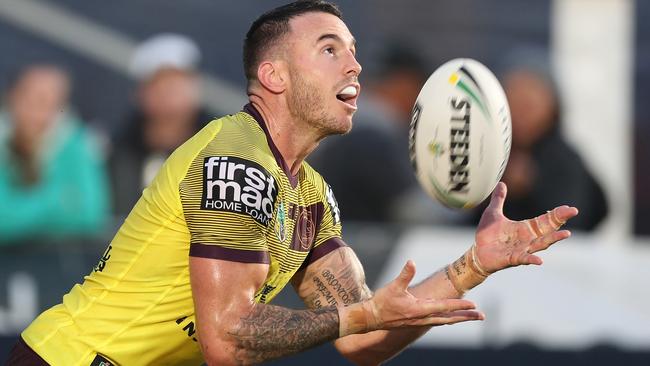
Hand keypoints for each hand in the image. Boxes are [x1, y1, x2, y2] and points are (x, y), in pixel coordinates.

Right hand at [369, 261, 483, 328]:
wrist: (371, 318)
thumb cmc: (382, 302)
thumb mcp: (393, 286)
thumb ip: (404, 274)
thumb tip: (411, 262)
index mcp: (419, 309)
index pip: (444, 307)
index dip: (460, 305)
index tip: (474, 304)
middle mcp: (422, 317)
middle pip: (449, 318)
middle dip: (466, 316)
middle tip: (482, 316)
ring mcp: (420, 321)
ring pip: (444, 321)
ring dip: (459, 319)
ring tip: (472, 317)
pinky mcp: (416, 322)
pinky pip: (437, 321)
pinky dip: (447, 319)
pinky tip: (451, 318)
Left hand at [474, 182, 578, 272]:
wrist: (477, 252)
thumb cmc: (487, 234)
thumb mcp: (493, 213)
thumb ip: (499, 199)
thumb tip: (501, 183)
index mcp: (525, 228)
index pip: (545, 220)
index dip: (557, 214)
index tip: (570, 208)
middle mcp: (527, 239)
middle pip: (548, 230)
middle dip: (560, 220)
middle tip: (572, 211)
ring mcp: (521, 249)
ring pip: (540, 244)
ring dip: (553, 239)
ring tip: (566, 233)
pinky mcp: (512, 258)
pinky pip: (523, 259)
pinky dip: (531, 259)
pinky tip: (540, 260)